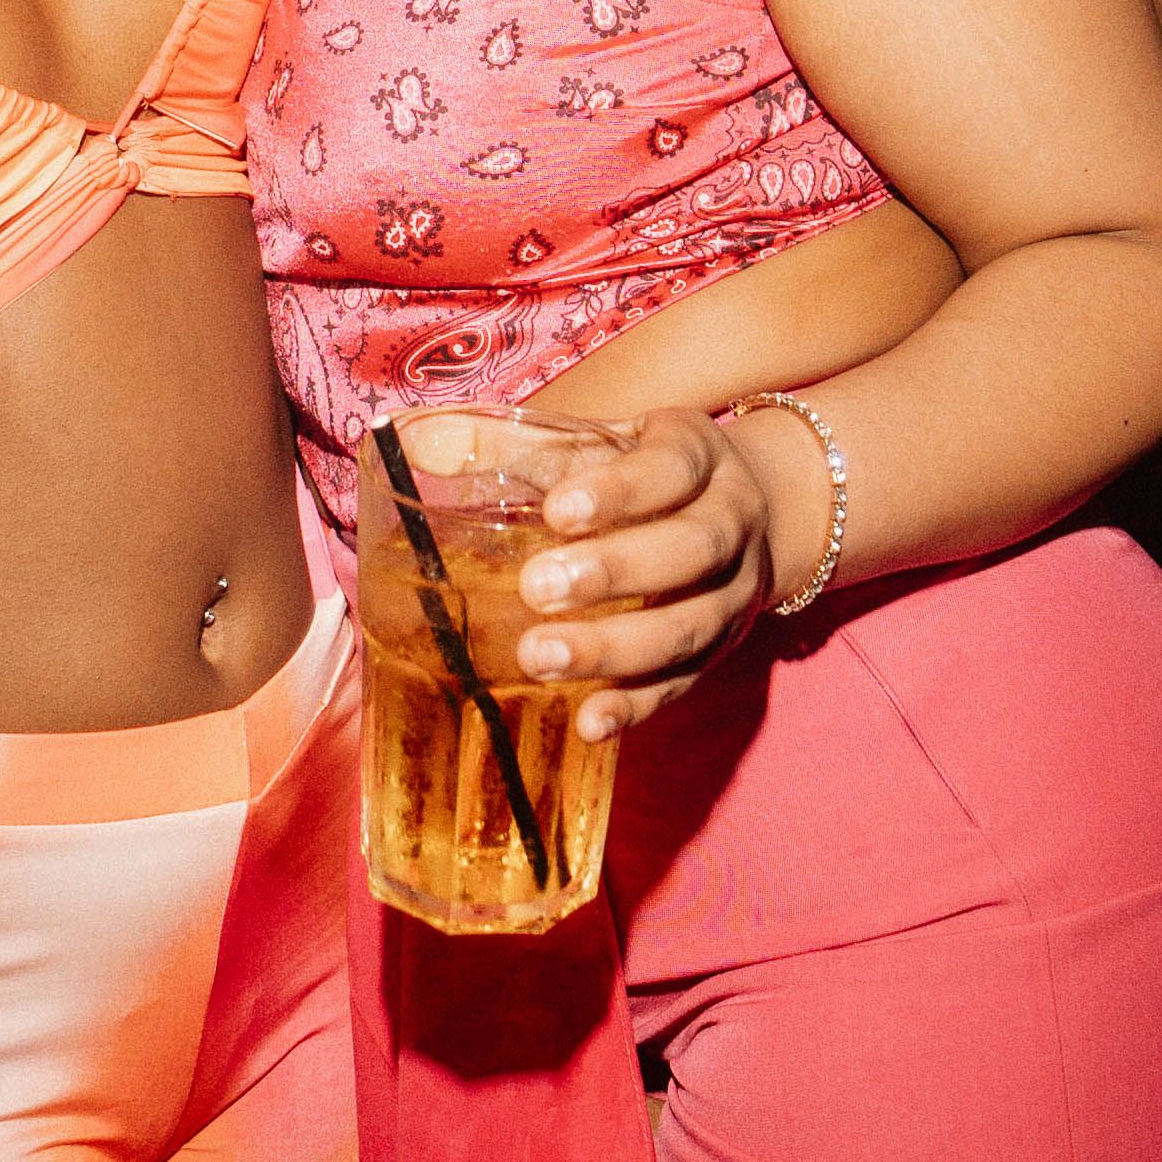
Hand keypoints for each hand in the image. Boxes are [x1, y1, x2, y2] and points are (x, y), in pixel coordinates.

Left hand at [506, 411, 780, 736]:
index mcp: (698, 454)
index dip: (619, 492)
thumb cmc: (640, 471)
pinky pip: (683, 683)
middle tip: (537, 587)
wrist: (746, 511)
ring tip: (539, 657)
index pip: (670, 468)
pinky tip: (589, 721)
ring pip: (690, 627)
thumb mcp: (594, 439)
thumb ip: (513, 445)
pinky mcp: (718, 652)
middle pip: (692, 550)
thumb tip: (415, 446)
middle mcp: (732, 522)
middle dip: (616, 571)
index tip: (556, 511)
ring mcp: (733, 594)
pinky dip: (637, 706)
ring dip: (616, 648)